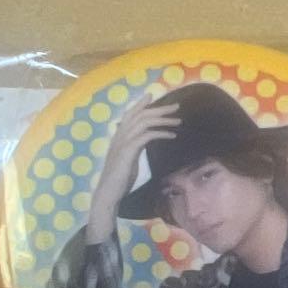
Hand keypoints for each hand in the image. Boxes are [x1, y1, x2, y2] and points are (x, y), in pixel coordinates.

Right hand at [85, 92, 179, 242]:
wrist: (109, 191)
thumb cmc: (120, 178)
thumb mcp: (129, 158)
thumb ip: (134, 147)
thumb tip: (144, 141)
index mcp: (119, 135)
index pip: (130, 114)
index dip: (141, 104)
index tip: (152, 96)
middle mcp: (120, 135)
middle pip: (141, 114)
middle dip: (159, 109)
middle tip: (176, 106)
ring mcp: (123, 141)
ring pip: (144, 122)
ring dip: (163, 120)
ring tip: (178, 121)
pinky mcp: (128, 150)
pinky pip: (147, 135)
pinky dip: (161, 133)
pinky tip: (172, 135)